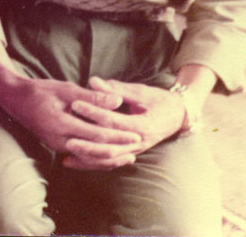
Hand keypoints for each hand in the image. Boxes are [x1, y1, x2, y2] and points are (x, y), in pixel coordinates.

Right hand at [0, 70, 141, 168]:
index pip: (96, 135)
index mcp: (62, 124)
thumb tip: (117, 101)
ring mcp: (58, 147)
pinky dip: (98, 158)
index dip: (118, 136)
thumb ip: (92, 97)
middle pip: (95, 151)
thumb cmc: (41, 91)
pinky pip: (82, 157)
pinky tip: (111, 155)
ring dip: (110, 158)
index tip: (136, 134)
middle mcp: (60, 141)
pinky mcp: (58, 148)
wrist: (16, 101)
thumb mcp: (66, 89)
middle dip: (118, 150)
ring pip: (89, 158)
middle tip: (138, 146)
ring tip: (130, 155)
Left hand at [63, 77, 185, 169]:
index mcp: (142, 125)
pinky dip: (92, 163)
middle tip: (67, 138)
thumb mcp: (141, 92)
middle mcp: (138, 142)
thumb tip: (93, 81)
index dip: (94, 112)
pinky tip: (74, 162)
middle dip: (88, 144)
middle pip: (109, 147)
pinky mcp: (129, 153)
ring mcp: (134, 151)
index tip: (75, 103)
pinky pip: (110, 162)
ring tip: (67, 154)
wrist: (178, 116)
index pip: (113, 121)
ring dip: (88, 158)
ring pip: (108, 159)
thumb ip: (117, 89)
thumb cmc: (160, 101)